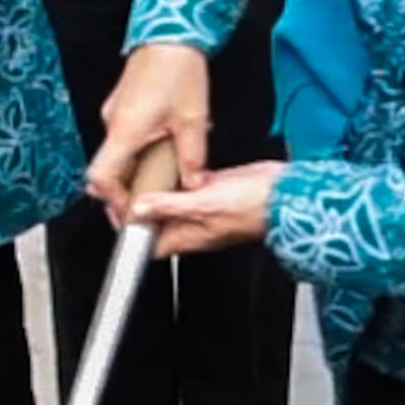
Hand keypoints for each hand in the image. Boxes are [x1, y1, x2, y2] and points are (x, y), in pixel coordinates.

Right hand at [86, 44, 211, 209]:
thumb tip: (193, 184)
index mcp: (125, 130)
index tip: (132, 212)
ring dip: (141, 166)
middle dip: (132, 188)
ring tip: (170, 165)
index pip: (101, 178)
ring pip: (121, 153)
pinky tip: (167, 142)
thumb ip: (192, 158)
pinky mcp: (123, 105)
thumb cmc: (178, 68)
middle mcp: (113, 122)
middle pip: (111, 169)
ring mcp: (115, 112)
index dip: (114, 201)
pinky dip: (143, 148)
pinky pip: (127, 137)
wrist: (171, 30)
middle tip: (156, 197)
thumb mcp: (193, 120)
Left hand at [138, 161, 282, 257]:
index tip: (118, 209)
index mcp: (189, 236)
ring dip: (159, 186)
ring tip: (142, 169)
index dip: (130, 229)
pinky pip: (190, 184)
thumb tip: (139, 209)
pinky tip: (174, 161)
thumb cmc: (254, 207)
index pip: (149, 243)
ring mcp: (203, 207)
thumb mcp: (204, 204)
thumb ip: (169, 206)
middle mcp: (194, 224)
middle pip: (157, 218)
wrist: (286, 193)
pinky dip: (180, 174)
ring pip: (171, 199)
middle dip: (141, 202)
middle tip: (126, 183)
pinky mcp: (214, 189)